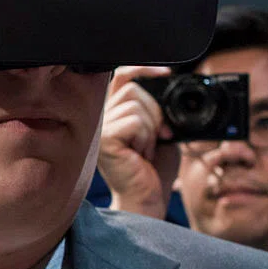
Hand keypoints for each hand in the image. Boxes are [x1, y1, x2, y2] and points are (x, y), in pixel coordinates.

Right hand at [97, 65, 179, 219]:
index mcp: (114, 111)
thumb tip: (167, 86)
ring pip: (135, 105)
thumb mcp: (160, 130)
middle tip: (158, 138)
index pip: (122, 76)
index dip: (143, 69)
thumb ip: (157, 108)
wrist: (148, 198)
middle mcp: (102, 117)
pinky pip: (134, 122)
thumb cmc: (154, 169)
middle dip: (155, 111)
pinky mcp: (105, 139)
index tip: (167, 74)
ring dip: (151, 129)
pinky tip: (141, 154)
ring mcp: (100, 128)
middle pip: (133, 88)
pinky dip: (146, 137)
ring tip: (146, 150)